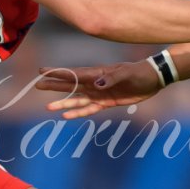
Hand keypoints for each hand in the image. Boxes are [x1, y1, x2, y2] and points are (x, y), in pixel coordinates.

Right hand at [34, 60, 161, 118]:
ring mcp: (99, 93)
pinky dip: (78, 113)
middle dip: (54, 85)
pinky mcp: (106, 103)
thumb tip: (96, 84)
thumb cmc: (139, 72)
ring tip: (48, 108)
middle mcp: (95, 83)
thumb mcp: (127, 73)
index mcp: (98, 73)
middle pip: (71, 85)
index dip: (58, 73)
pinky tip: (66, 116)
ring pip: (77, 99)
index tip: (42, 72)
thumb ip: (112, 78)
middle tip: (37, 85)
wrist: (153, 78)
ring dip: (63, 103)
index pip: (75, 74)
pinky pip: (89, 109)